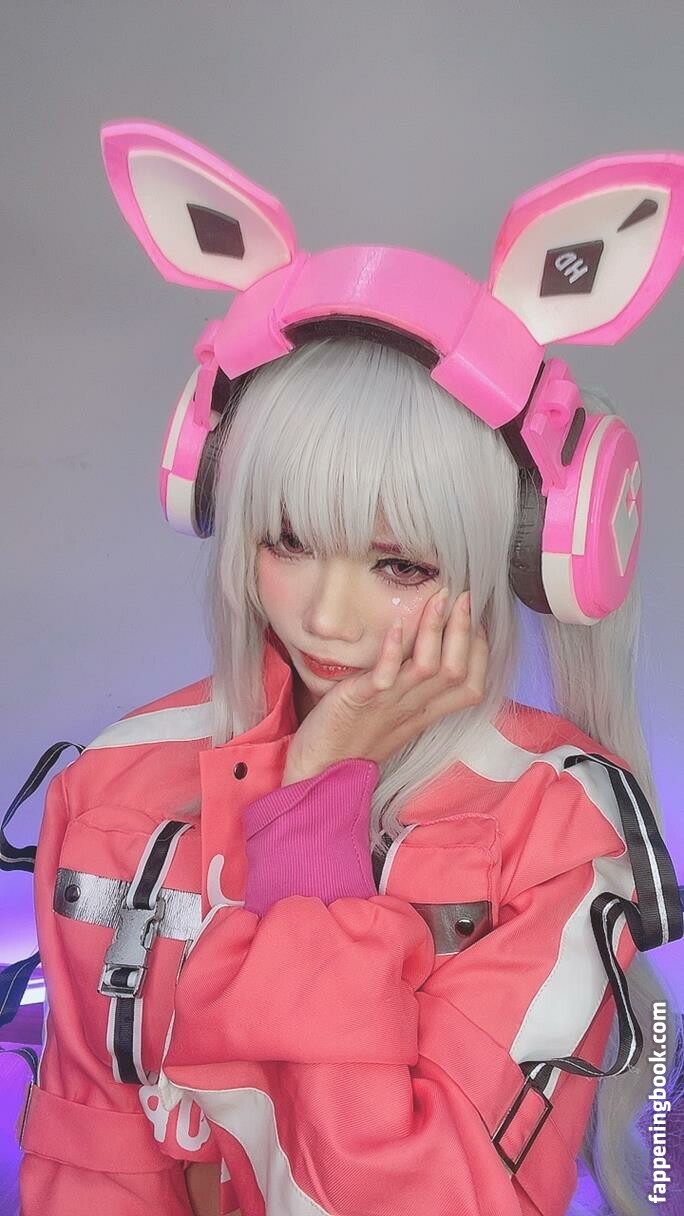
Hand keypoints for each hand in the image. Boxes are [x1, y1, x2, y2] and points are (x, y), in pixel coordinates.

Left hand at [283, 587, 488, 782]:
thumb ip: (411, 689)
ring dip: (436, 630)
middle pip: (456, 672)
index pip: (471, 688)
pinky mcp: (359, 703)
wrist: (318, 773)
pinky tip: (395, 625)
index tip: (478, 621)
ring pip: (428, 669)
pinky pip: (384, 677)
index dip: (481, 653)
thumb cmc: (352, 740)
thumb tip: (425, 654)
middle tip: (465, 596)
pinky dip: (393, 650)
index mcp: (424, 714)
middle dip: (464, 630)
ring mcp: (388, 706)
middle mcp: (412, 710)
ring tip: (439, 599)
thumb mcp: (393, 715)